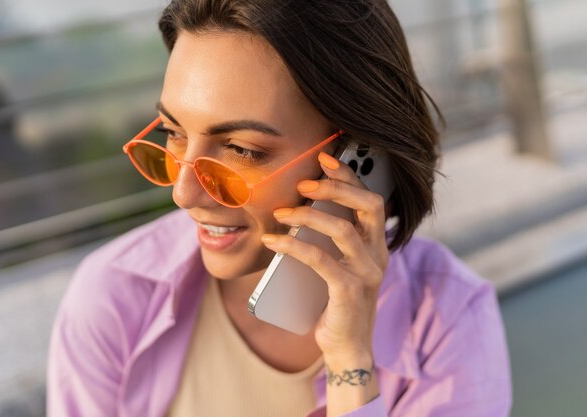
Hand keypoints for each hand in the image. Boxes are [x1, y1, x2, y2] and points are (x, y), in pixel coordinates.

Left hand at [261, 151, 389, 361]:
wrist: (346, 347)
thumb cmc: (335, 301)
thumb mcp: (334, 264)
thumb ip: (326, 239)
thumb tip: (294, 208)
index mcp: (375, 244)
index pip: (371, 199)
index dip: (350, 175)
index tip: (326, 156)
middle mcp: (377, 255)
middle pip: (368, 206)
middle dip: (336, 187)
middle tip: (304, 182)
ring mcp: (367, 273)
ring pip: (343, 230)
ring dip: (310, 215)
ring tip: (282, 211)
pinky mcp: (349, 291)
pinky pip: (320, 260)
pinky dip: (292, 245)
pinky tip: (272, 239)